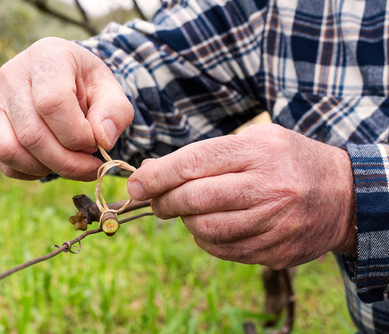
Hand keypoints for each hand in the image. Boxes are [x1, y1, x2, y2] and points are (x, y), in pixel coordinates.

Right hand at [0, 37, 133, 180]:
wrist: (61, 78)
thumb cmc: (87, 84)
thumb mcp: (110, 89)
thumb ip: (115, 112)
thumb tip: (103, 140)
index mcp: (47, 57)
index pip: (52, 103)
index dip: (78, 134)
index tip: (96, 142)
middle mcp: (12, 76)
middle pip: (32, 134)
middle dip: (68, 162)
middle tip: (91, 165)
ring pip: (11, 151)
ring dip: (48, 169)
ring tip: (72, 163)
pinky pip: (5, 161)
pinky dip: (32, 172)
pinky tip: (53, 162)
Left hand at [127, 124, 356, 268]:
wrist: (344, 195)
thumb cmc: (289, 161)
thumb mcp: (257, 140)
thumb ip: (208, 154)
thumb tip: (154, 170)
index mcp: (259, 152)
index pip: (194, 162)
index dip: (157, 174)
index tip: (136, 183)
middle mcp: (268, 187)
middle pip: (195, 198)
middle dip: (163, 201)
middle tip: (155, 201)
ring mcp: (274, 223)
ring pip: (206, 229)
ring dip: (185, 221)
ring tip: (185, 211)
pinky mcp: (276, 250)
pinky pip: (224, 250)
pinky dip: (205, 240)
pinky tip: (208, 226)